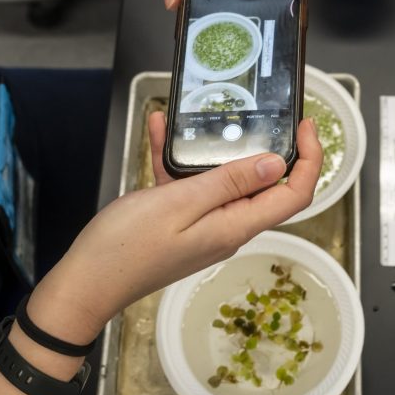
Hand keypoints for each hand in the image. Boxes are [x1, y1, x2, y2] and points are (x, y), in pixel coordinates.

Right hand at [27, 115, 321, 343]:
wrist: (85, 283)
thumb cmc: (126, 246)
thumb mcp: (179, 203)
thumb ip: (228, 183)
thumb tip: (275, 164)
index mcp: (235, 226)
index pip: (292, 195)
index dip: (309, 160)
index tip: (304, 126)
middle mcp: (227, 228)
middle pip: (264, 186)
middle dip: (265, 146)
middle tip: (258, 111)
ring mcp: (203, 226)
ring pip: (223, 181)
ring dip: (213, 148)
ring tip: (198, 115)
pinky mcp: (179, 223)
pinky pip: (188, 185)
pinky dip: (177, 159)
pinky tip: (156, 129)